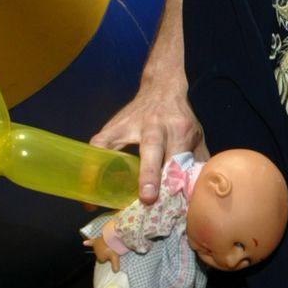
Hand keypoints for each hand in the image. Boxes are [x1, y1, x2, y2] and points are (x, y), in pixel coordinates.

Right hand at [90, 80, 202, 205]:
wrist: (162, 89)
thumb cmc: (180, 120)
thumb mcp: (197, 137)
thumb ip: (199, 162)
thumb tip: (198, 192)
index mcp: (180, 128)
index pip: (179, 155)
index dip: (176, 177)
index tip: (174, 198)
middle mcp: (156, 125)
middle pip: (152, 147)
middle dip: (150, 173)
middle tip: (147, 198)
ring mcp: (130, 124)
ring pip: (118, 145)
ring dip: (109, 170)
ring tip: (101, 197)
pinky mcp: (112, 126)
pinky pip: (97, 145)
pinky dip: (91, 163)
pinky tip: (89, 185)